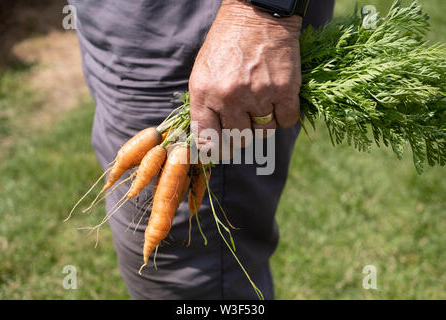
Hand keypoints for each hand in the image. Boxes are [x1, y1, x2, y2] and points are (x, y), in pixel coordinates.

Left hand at [189, 0, 301, 153]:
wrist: (257, 13)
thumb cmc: (227, 43)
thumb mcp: (203, 72)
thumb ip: (204, 106)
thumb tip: (209, 140)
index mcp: (204, 93)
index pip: (207, 139)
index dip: (215, 149)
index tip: (222, 150)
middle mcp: (229, 98)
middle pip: (238, 139)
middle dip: (241, 135)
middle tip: (245, 125)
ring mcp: (258, 95)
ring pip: (263, 132)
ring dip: (263, 124)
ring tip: (261, 104)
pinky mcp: (285, 90)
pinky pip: (286, 122)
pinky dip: (284, 116)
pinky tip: (279, 101)